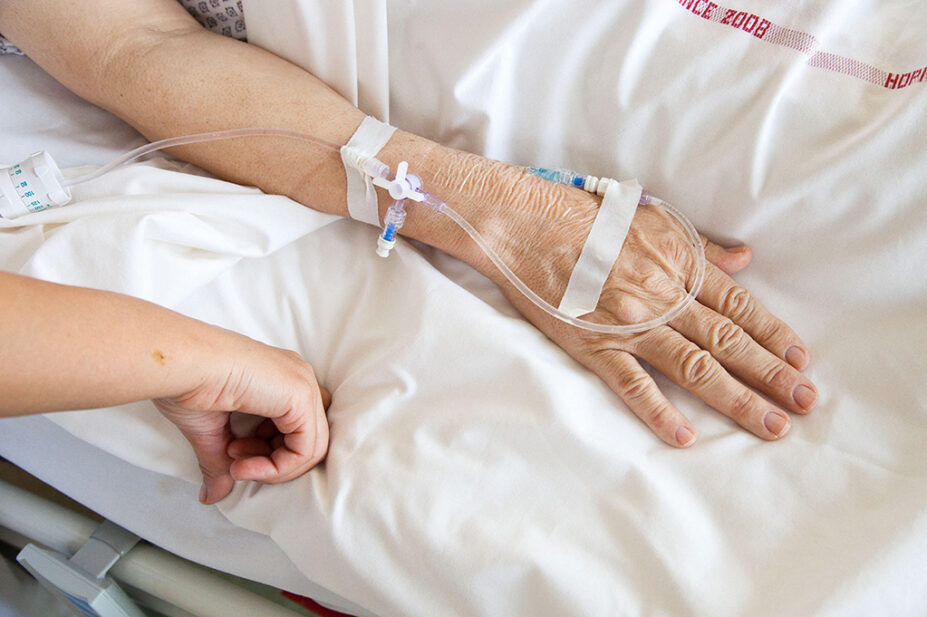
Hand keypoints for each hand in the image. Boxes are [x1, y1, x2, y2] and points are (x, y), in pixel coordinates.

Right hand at [154, 334, 330, 503]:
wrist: (180, 365)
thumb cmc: (190, 384)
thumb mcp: (212, 433)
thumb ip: (222, 463)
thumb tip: (212, 496)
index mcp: (283, 381)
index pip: (298, 431)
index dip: (269, 456)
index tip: (232, 460)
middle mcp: (299, 379)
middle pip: (308, 440)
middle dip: (273, 463)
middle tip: (235, 464)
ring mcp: (303, 384)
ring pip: (313, 448)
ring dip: (273, 469)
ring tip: (234, 464)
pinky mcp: (301, 395)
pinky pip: (307, 448)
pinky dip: (278, 467)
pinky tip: (242, 464)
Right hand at [453, 164, 816, 446]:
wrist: (528, 224)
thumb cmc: (588, 218)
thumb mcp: (653, 220)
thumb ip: (700, 247)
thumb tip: (745, 259)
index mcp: (679, 266)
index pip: (737, 307)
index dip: (773, 334)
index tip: (802, 359)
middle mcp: (662, 298)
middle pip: (727, 342)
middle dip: (771, 374)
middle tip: (806, 403)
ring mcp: (629, 325)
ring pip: (692, 366)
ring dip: (736, 398)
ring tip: (772, 425)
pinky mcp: (593, 345)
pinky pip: (631, 383)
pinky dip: (658, 410)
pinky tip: (685, 436)